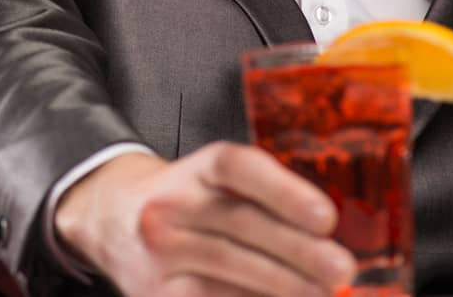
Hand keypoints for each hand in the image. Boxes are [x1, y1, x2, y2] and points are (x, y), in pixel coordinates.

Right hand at [54, 144, 356, 296]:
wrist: (110, 218)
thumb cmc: (186, 202)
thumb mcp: (213, 182)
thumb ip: (264, 199)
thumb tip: (331, 238)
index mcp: (195, 169)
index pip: (236, 167)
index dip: (283, 190)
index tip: (326, 217)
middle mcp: (170, 205)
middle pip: (238, 223)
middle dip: (298, 251)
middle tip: (342, 269)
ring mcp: (159, 253)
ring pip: (227, 271)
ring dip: (283, 287)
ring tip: (323, 295)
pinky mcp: (155, 294)